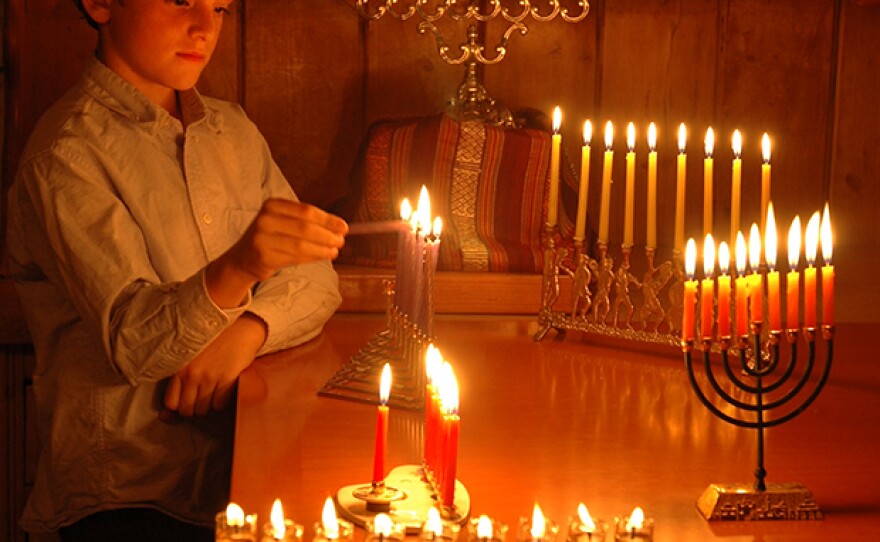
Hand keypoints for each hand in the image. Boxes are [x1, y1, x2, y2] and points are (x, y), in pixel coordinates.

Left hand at [163, 313, 266, 416]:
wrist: (240, 328)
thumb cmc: (214, 342)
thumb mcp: (190, 358)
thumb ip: (177, 384)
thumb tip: (164, 418)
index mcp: (179, 368)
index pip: (171, 403)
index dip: (179, 405)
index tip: (187, 399)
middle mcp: (191, 374)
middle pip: (187, 410)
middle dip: (194, 408)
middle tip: (202, 396)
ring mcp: (209, 378)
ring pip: (204, 409)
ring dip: (208, 405)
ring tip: (214, 390)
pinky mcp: (227, 379)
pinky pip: (220, 404)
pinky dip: (222, 401)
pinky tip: (224, 388)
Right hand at [206, 199, 346, 307]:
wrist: (243, 258)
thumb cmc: (272, 238)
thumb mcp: (284, 222)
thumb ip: (308, 222)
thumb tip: (339, 227)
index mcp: (272, 205)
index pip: (306, 211)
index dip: (327, 219)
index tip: (343, 227)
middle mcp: (265, 219)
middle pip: (305, 227)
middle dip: (327, 235)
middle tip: (341, 241)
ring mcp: (262, 238)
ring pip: (301, 244)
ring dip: (322, 249)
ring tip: (335, 251)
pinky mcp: (263, 256)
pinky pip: (294, 257)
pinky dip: (312, 257)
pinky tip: (322, 256)